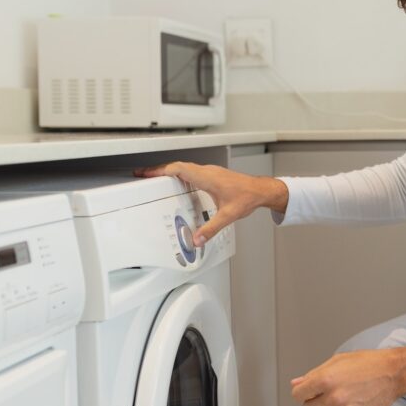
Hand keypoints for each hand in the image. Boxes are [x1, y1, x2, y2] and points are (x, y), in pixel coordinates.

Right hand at [134, 161, 287, 245]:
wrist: (262, 190)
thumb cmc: (248, 197)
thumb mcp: (227, 216)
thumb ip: (211, 229)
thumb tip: (197, 239)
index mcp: (207, 177)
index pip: (177, 169)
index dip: (159, 171)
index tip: (145, 174)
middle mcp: (208, 171)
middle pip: (177, 166)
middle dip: (158, 170)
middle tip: (144, 175)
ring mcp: (211, 171)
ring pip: (185, 167)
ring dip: (169, 171)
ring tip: (156, 177)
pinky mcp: (214, 174)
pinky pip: (192, 170)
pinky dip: (181, 173)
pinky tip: (180, 181)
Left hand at [291, 346, 405, 405]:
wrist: (393, 372)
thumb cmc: (367, 363)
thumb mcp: (337, 361)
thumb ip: (314, 374)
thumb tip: (296, 384)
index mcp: (325, 379)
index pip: (298, 395)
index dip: (303, 392)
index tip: (311, 391)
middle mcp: (333, 397)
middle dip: (315, 402)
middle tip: (330, 393)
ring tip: (342, 401)